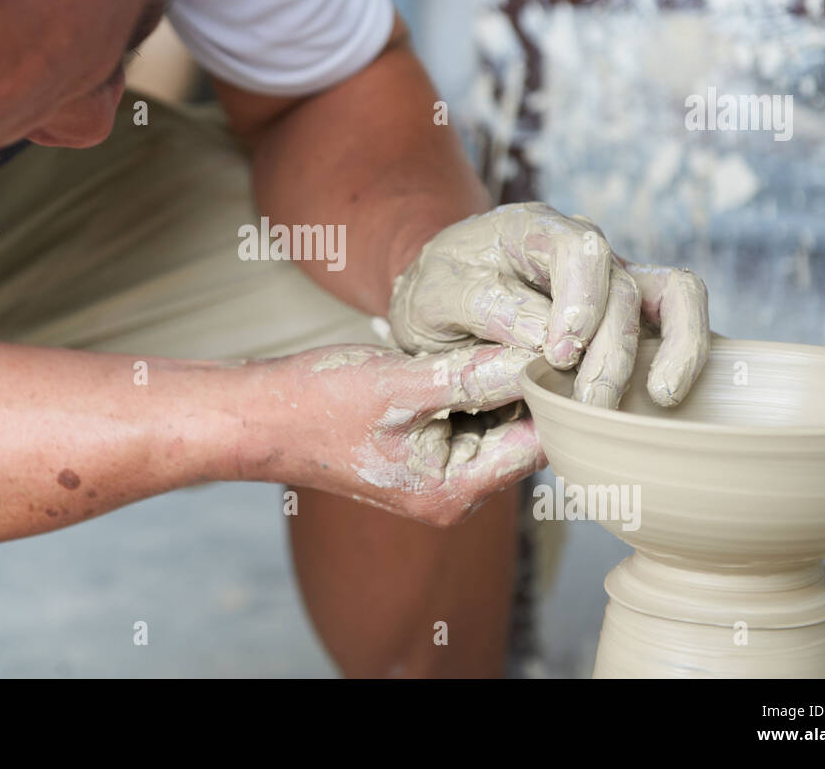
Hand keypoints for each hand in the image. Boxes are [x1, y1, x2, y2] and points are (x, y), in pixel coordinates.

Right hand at [278, 343, 546, 526]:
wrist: (263, 416)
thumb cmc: (320, 403)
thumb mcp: (400, 383)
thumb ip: (469, 376)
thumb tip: (533, 359)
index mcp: (453, 491)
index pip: (537, 446)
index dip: (552, 395)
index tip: (561, 345)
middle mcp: (454, 493)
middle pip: (523, 438)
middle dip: (530, 388)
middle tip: (543, 330)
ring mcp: (439, 476)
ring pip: (499, 425)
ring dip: (504, 384)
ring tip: (512, 332)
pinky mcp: (426, 455)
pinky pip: (471, 420)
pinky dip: (477, 387)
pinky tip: (477, 348)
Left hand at [387, 202, 708, 407]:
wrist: (443, 298)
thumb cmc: (439, 292)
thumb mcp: (435, 297)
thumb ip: (485, 307)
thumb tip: (543, 337)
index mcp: (533, 229)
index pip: (580, 249)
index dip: (581, 301)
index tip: (560, 354)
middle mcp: (584, 249)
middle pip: (624, 287)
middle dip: (614, 351)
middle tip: (592, 405)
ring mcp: (613, 279)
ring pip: (673, 295)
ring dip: (675, 347)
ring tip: (660, 397)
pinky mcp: (630, 316)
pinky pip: (676, 323)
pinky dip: (684, 355)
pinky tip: (670, 397)